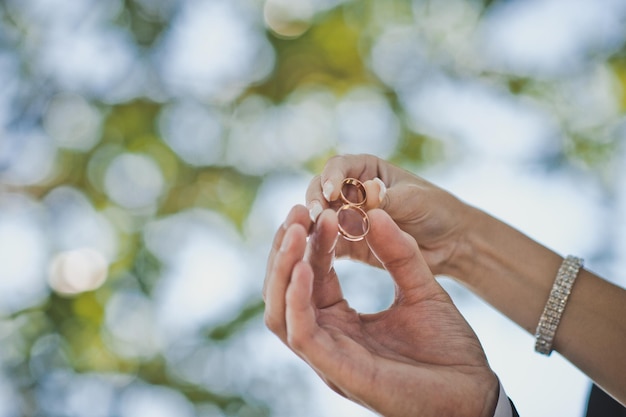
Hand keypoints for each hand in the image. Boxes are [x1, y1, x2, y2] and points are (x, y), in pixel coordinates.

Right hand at [263, 204, 498, 416]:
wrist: (473, 391)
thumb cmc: (447, 346)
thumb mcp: (421, 288)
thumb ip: (398, 253)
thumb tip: (374, 214)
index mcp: (341, 320)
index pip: (310, 275)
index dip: (310, 241)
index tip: (320, 209)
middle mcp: (327, 337)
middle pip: (283, 291)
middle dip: (285, 249)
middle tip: (298, 211)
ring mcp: (328, 356)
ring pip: (280, 312)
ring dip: (283, 269)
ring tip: (296, 232)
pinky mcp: (337, 370)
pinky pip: (301, 333)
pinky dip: (296, 299)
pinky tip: (307, 267)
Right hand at [305, 154, 473, 275]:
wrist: (449, 242)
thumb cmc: (434, 209)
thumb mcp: (413, 199)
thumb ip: (387, 198)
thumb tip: (367, 193)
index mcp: (366, 169)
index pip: (339, 167)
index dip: (331, 177)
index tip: (332, 192)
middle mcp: (351, 191)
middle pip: (320, 190)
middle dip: (316, 201)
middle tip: (316, 216)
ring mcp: (347, 217)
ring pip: (320, 217)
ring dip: (314, 225)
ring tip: (313, 234)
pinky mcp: (349, 243)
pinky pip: (329, 243)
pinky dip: (321, 247)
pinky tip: (316, 252)